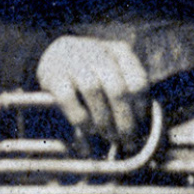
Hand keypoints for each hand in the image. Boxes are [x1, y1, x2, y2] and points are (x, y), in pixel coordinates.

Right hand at [36, 36, 151, 147]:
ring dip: (103, 119)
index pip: (138, 81)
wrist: (54, 56)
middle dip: (124, 120)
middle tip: (126, 141)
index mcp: (120, 52)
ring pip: (93, 90)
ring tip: (108, 137)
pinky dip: (80, 118)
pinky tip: (88, 131)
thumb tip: (139, 132)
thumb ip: (128, 95)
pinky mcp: (52, 74)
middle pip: (117, 88)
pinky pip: (68, 98)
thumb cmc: (93, 73)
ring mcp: (73, 60)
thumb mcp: (115, 75)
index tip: (141, 128)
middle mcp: (98, 51)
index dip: (141, 109)